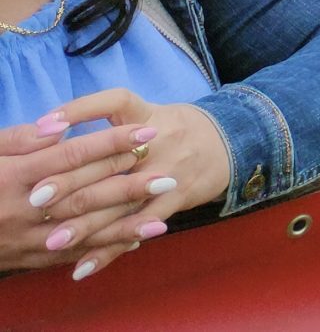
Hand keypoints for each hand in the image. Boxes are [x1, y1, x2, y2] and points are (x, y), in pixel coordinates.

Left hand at [0, 93, 229, 279]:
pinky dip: (110, 250)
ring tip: (53, 241)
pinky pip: (139, 227)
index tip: (47, 125)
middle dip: (71, 181)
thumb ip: (107, 121)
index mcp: (148, 113)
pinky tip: (82, 267)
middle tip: (36, 197)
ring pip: (123, 201)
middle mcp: (159, 140)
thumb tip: (48, 134)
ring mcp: (169, 171)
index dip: (80, 111)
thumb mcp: (149, 112)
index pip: (113, 102)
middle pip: (111, 160)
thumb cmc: (174, 129)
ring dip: (87, 224)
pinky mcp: (176, 199)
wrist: (231, 143)